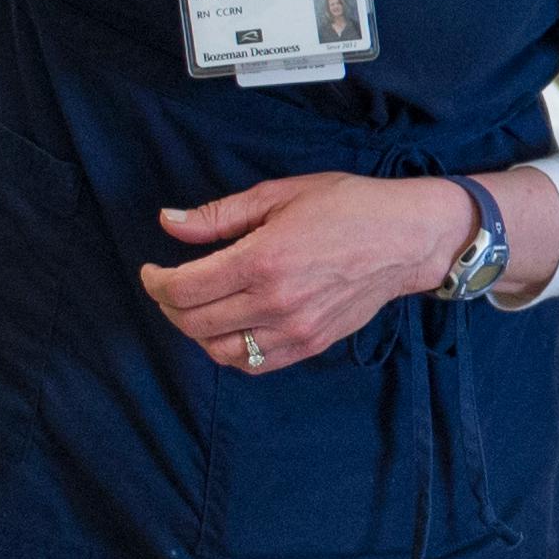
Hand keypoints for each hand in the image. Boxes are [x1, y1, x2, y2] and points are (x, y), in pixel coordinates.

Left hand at [144, 173, 478, 374]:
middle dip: (169, 306)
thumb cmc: (347, 206)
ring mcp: (294, 330)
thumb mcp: (279, 195)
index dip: (156, 282)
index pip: (185, 288)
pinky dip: (229, 350)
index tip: (152, 271)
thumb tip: (168, 222)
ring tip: (198, 307)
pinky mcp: (309, 345)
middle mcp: (275, 302)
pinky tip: (229, 326)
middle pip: (193, 322)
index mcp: (263, 260)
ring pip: (218, 350)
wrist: (406, 239)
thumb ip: (220, 215)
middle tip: (169, 287)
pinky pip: (252, 363)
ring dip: (196, 332)